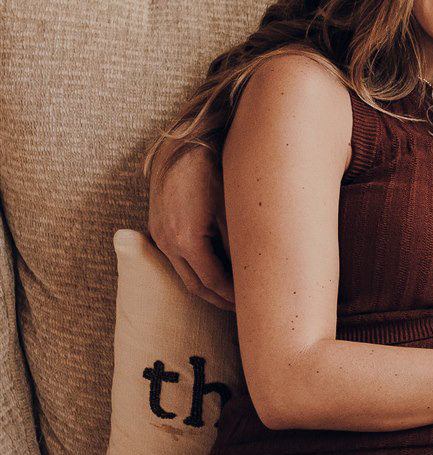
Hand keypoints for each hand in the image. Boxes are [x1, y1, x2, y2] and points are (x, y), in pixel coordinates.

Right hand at [148, 142, 234, 309]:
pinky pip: (176, 259)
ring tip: (229, 294)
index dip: (233, 297)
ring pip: (184, 274)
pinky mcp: (158, 227)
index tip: (250, 304)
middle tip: (242, 309)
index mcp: (187, 240)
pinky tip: (211, 269)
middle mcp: (168, 242)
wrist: (182, 145)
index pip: (214, 281)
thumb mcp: (231, 209)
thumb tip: (252, 273)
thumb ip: (237, 244)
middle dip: (219, 300)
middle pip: (196, 286)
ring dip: (206, 287)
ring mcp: (160, 235)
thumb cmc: (212, 172)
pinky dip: (195, 270)